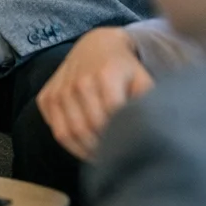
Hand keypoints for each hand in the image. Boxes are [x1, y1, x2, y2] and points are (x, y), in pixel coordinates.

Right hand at [35, 26, 153, 160]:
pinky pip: (57, 131)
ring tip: (103, 157)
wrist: (94, 46)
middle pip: (91, 128)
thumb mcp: (142, 78)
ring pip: (71, 133)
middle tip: (118, 158)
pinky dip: (72, 147)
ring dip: (88, 151)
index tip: (132, 148)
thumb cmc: (124, 68)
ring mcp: (59, 90)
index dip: (122, 137)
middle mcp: (79, 81)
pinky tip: (87, 148)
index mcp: (106, 74)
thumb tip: (158, 127)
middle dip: (104, 147)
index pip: (112, 117)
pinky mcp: (46, 98)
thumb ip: (151, 100)